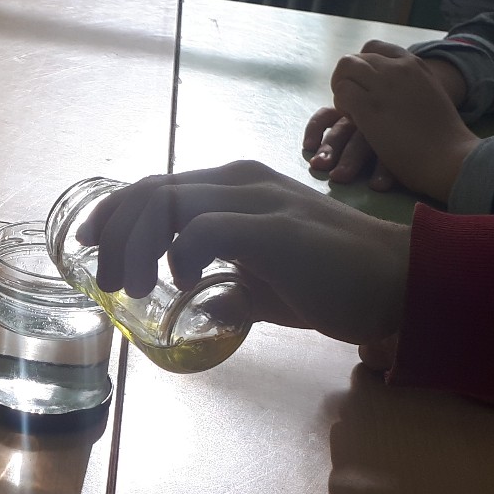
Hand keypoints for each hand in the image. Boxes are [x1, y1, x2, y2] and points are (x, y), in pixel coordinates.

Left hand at [72, 160, 411, 346]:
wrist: (402, 282)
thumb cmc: (340, 283)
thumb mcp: (271, 287)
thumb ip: (235, 290)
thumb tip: (204, 310)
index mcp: (235, 188)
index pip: (157, 187)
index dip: (115, 213)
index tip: (90, 247)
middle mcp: (240, 182)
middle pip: (151, 191)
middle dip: (115, 234)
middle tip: (111, 280)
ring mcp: (258, 200)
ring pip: (169, 204)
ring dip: (138, 246)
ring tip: (137, 285)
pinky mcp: (275, 228)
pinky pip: (206, 229)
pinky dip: (182, 254)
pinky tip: (184, 282)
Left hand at [303, 41, 469, 193]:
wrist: (451, 158)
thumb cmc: (445, 137)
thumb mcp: (431, 96)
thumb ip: (411, 87)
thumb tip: (393, 91)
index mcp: (414, 64)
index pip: (373, 48)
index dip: (361, 66)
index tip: (364, 85)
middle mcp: (397, 69)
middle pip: (354, 59)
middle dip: (346, 79)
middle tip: (350, 102)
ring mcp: (383, 86)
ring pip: (345, 70)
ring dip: (341, 90)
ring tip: (351, 112)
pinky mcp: (370, 108)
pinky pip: (342, 93)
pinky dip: (341, 106)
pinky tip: (355, 122)